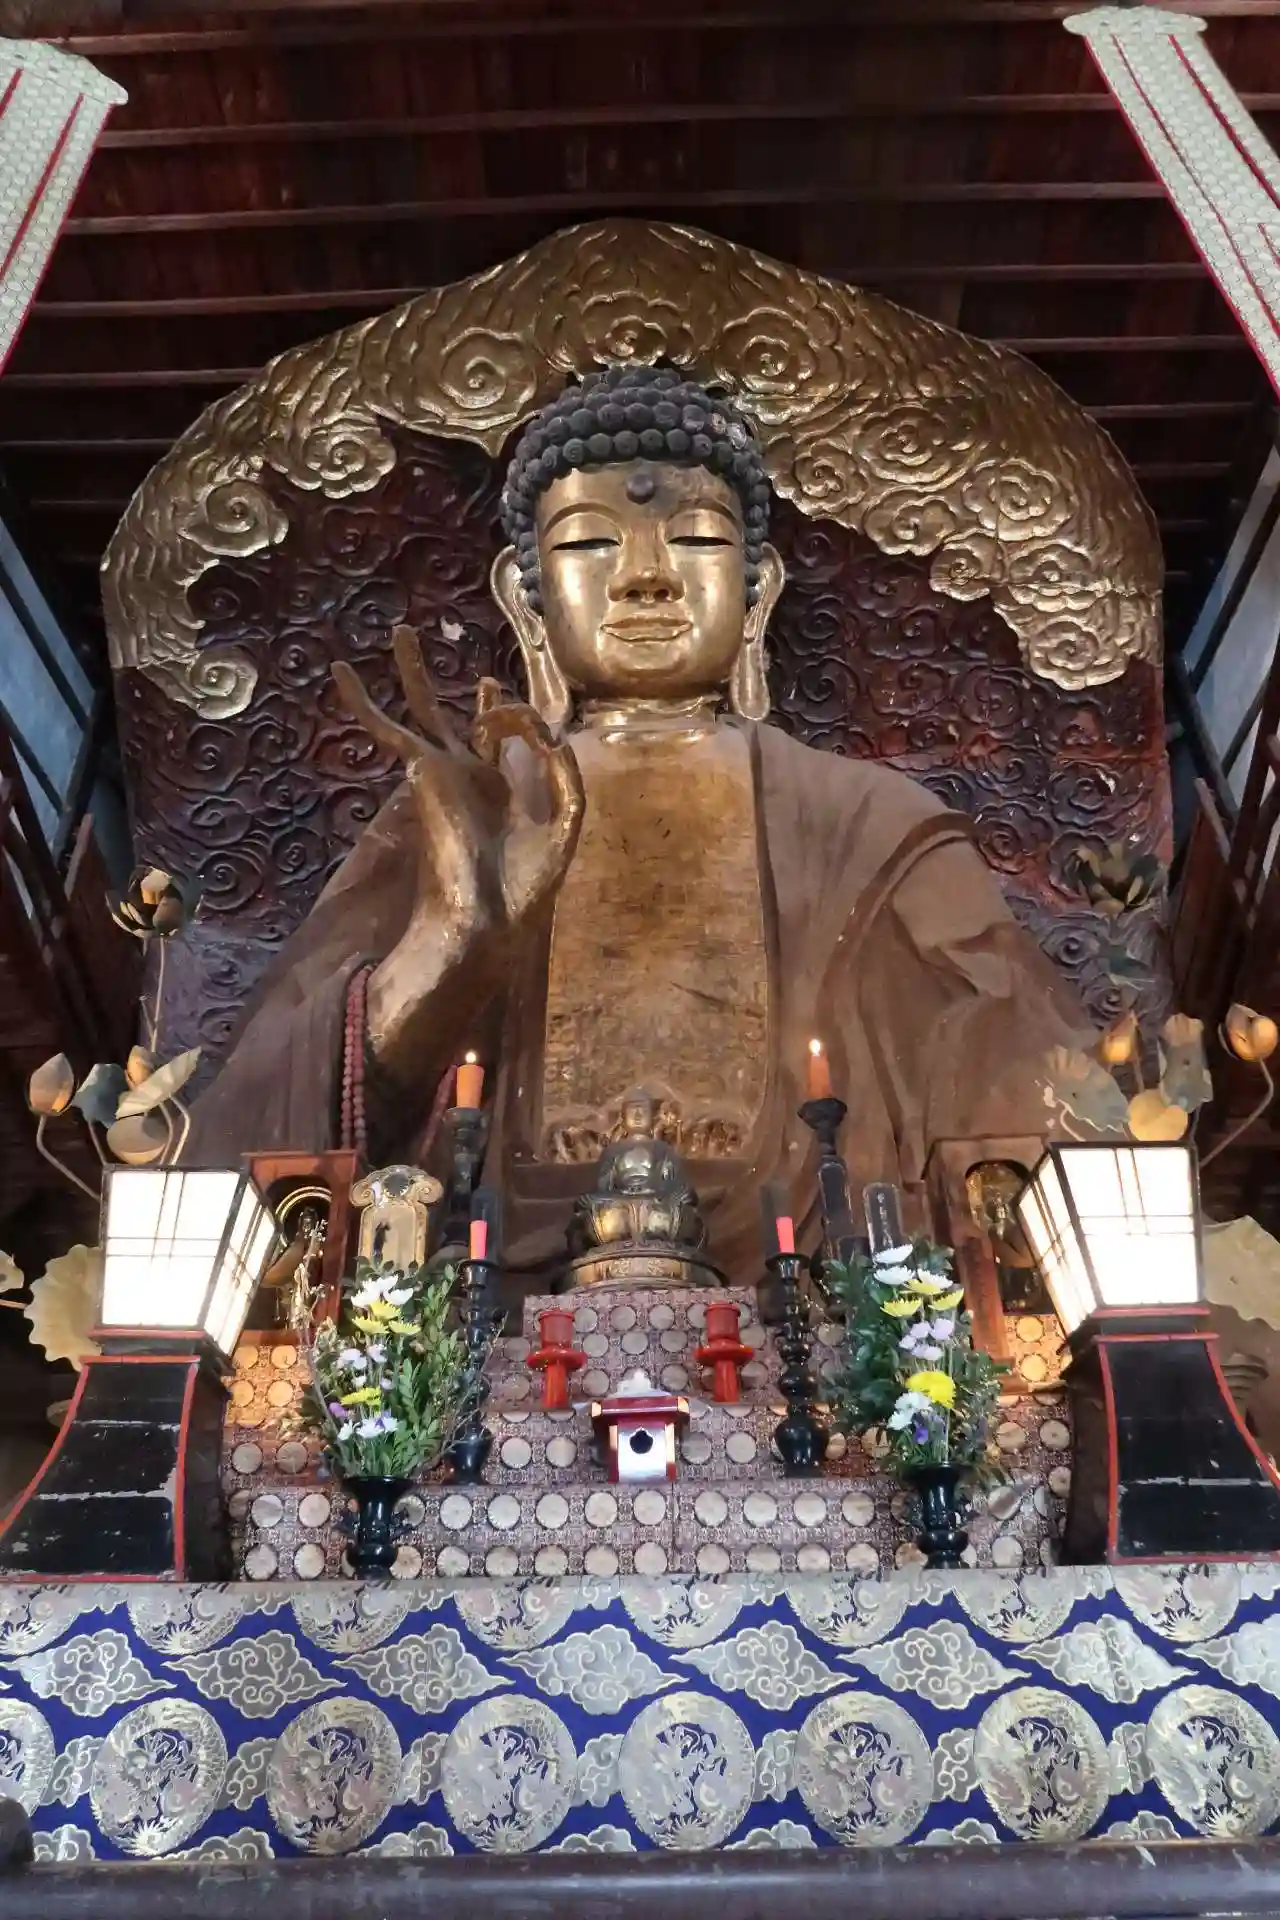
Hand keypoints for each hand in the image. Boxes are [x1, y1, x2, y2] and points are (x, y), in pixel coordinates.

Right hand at [332, 627, 583, 1066]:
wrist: (488, 914)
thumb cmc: (527, 881)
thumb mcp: (567, 817)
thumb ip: (565, 770)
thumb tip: (547, 729)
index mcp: (499, 789)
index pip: (498, 735)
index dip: (513, 713)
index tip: (527, 722)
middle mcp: (466, 776)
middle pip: (455, 716)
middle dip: (449, 683)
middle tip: (437, 650)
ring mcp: (441, 771)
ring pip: (423, 709)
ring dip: (414, 671)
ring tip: (401, 631)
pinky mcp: (419, 772)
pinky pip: (387, 730)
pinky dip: (363, 703)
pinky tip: (342, 674)